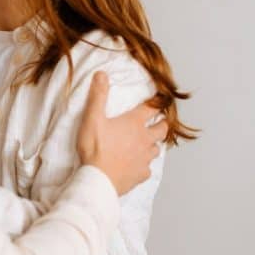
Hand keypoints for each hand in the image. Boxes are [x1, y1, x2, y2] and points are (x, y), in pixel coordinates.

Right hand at [76, 71, 166, 194]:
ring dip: (153, 144)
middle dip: (162, 123)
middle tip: (160, 121)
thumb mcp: (92, 118)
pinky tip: (137, 166)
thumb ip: (98, 95)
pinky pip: (147, 169)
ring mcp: (144, 158)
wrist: (98, 180)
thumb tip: (102, 74)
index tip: (160, 99)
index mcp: (133, 123)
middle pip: (162, 129)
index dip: (156, 102)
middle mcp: (144, 139)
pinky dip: (144, 165)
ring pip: (156, 149)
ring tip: (147, 143)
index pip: (151, 108)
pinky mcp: (140, 174)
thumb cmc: (95, 148)